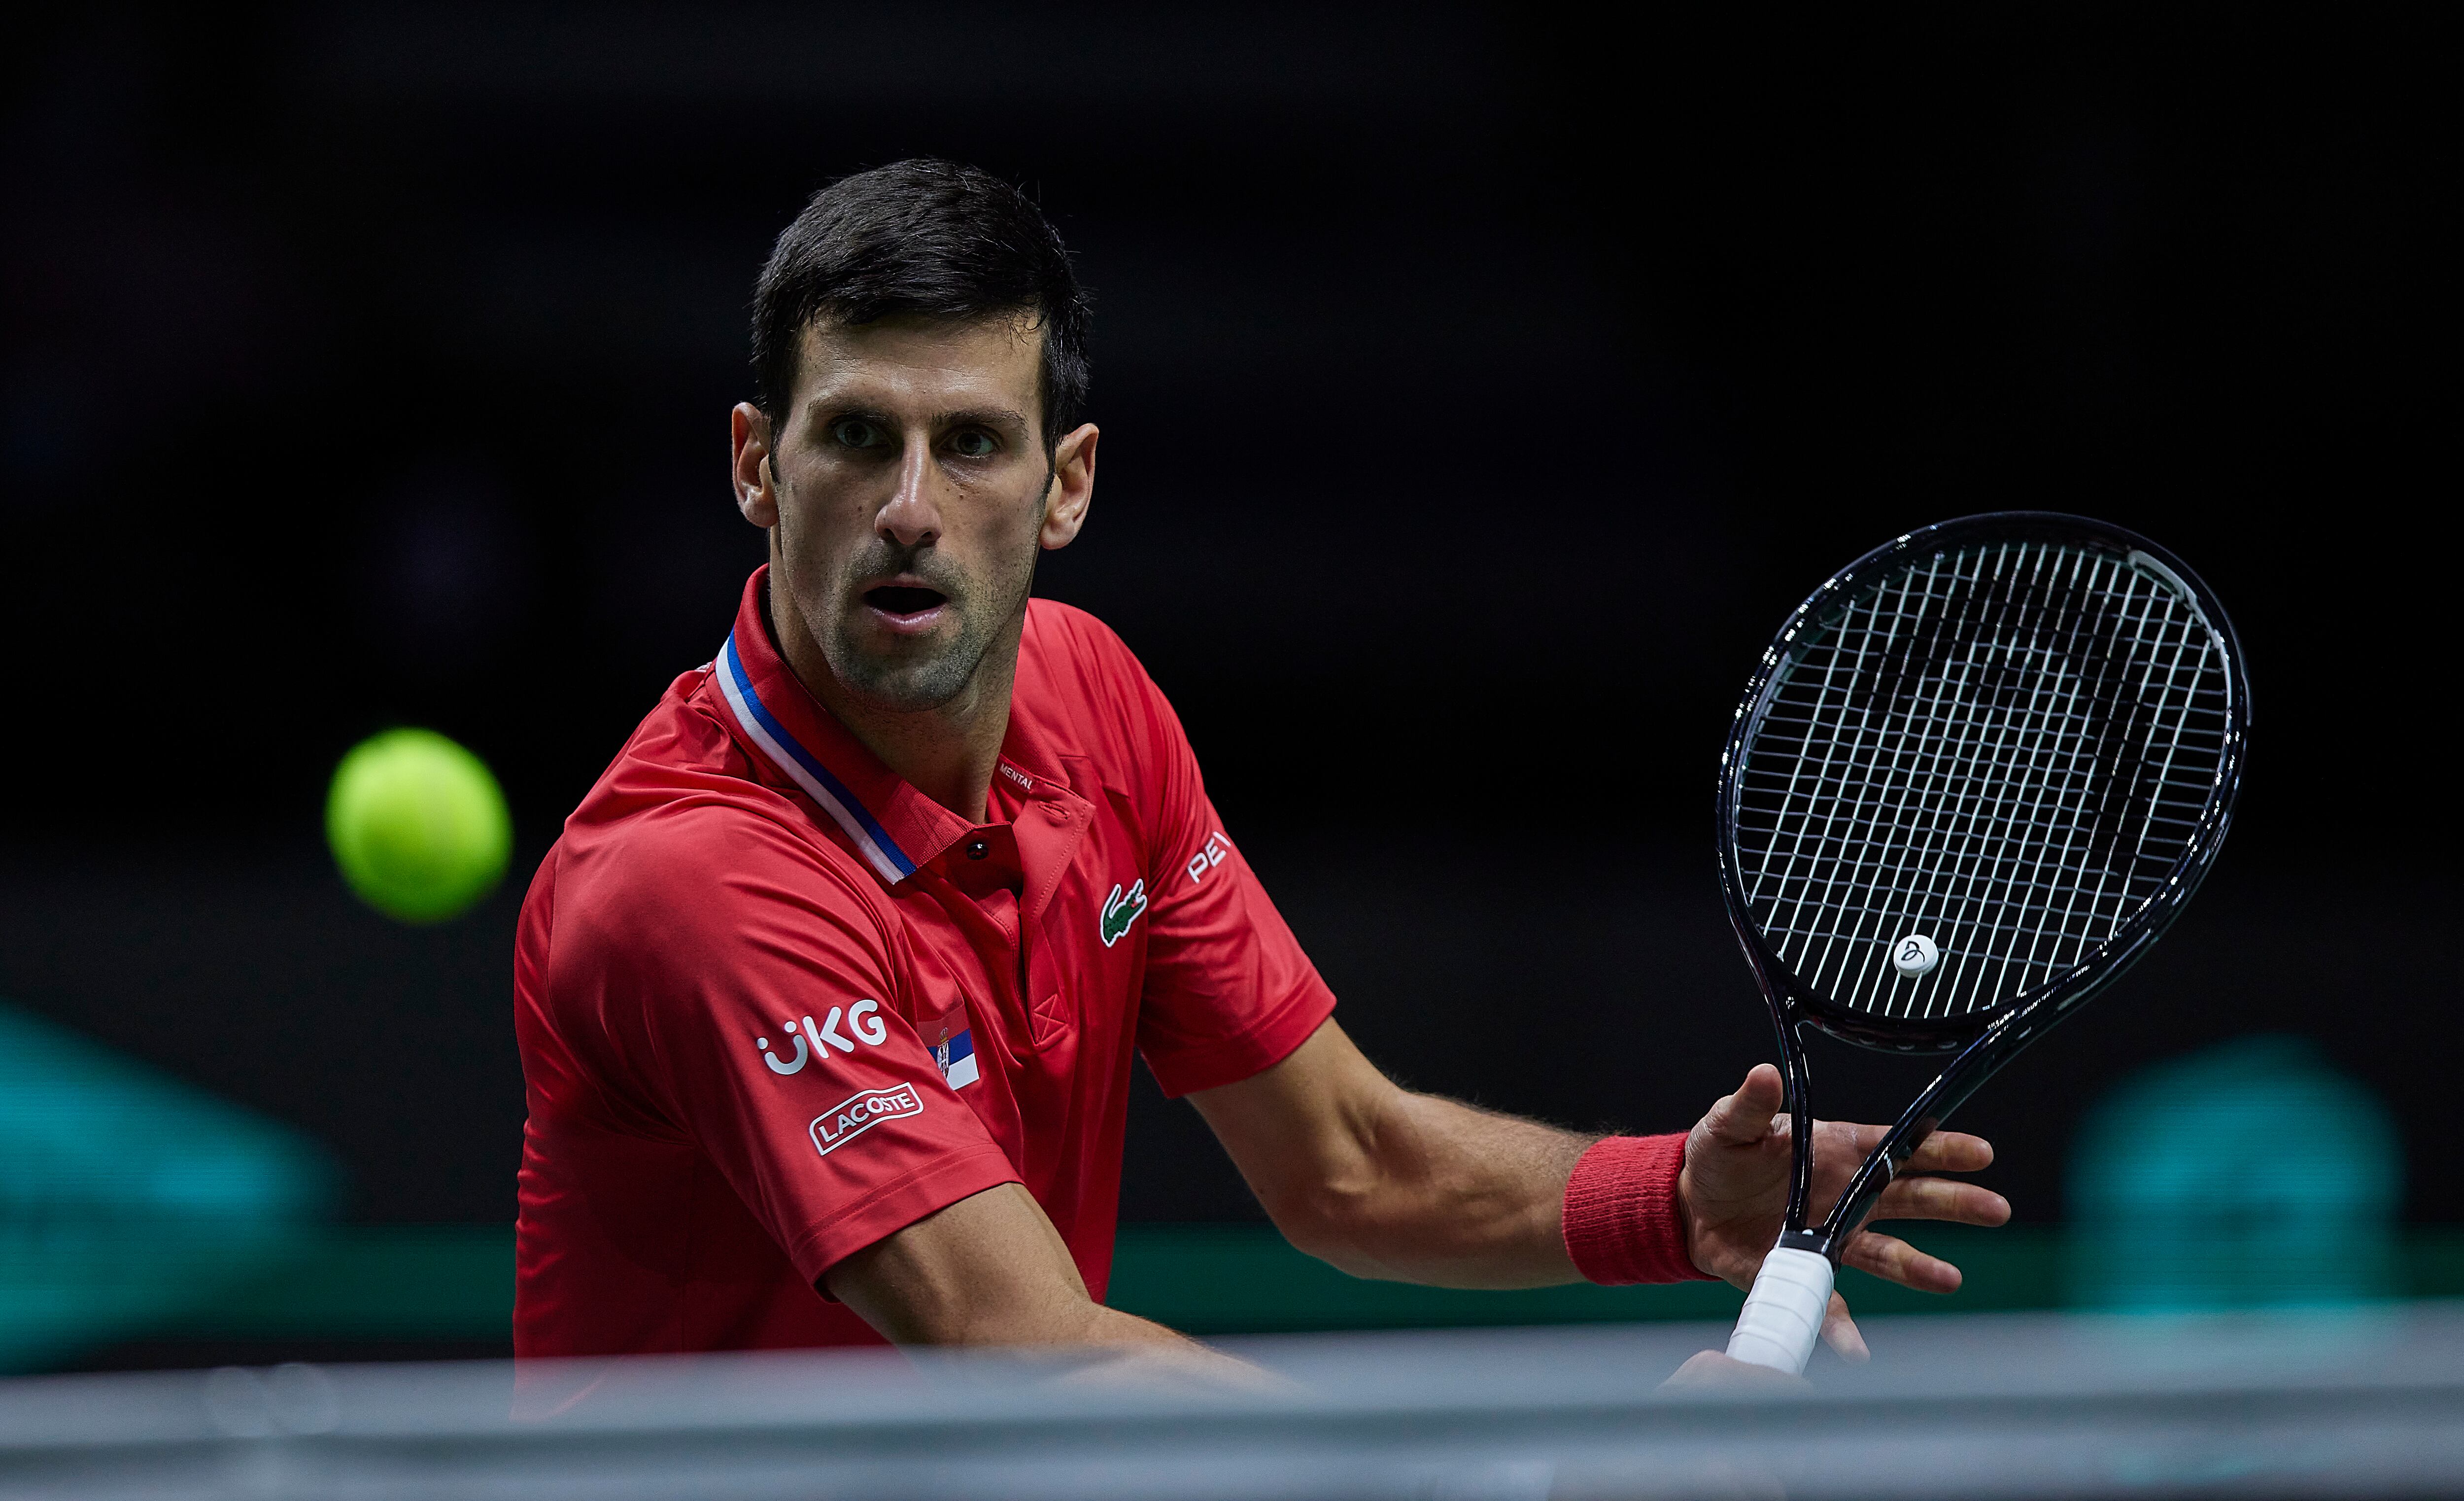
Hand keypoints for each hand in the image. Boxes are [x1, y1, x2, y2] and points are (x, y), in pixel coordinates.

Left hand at [1678, 1063, 2008, 1360]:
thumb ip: (1751, 1106)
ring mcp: (1832, 1235)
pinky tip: (1855, 1346)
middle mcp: (1847, 1195)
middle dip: (1955, 1202)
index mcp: (1837, 1150)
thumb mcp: (1730, 1125)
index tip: (1980, 1152)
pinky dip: (1842, 1325)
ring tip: (1950, 1279)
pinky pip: (1831, 1300)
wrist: (1691, 1207)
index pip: (1896, 1146)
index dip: (1939, 1147)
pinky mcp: (1806, 1269)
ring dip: (1919, 1268)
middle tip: (1996, 1208)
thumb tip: (1765, 1074)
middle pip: (1911, 1198)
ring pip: (1887, 1252)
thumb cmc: (1720, 1156)